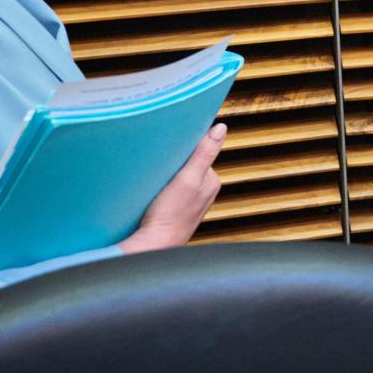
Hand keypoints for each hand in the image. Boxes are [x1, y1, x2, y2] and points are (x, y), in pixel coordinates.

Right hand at [119, 124, 225, 253]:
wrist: (153, 244)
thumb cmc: (170, 215)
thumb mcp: (187, 179)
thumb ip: (204, 154)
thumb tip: (221, 128)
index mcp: (212, 181)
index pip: (200, 153)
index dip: (185, 146)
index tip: (170, 145)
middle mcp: (204, 191)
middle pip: (188, 164)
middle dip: (174, 161)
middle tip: (159, 162)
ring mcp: (190, 201)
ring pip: (177, 177)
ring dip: (165, 174)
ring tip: (155, 176)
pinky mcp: (175, 209)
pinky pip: (168, 190)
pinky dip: (160, 186)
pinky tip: (152, 190)